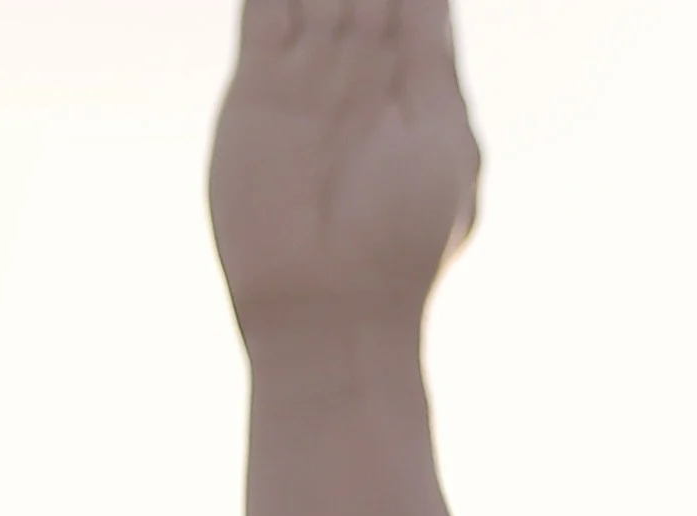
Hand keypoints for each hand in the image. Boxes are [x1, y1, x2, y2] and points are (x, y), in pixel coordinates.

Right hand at [213, 0, 482, 348]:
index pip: (420, 4)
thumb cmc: (405, 240)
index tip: (410, 2)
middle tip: (365, 21)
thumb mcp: (441, 143)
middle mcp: (364, 76)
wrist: (329, 304)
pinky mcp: (256, 84)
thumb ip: (431, 62)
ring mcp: (308, 76)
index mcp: (421, 91)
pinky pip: (263, 7)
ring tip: (337, 13)